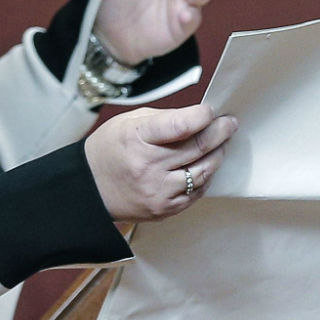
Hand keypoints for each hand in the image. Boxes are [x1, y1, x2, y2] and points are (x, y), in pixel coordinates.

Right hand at [84, 104, 236, 222]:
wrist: (89, 188)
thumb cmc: (110, 149)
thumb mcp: (128, 122)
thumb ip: (164, 119)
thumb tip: (199, 117)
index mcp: (137, 138)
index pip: (180, 126)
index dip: (203, 116)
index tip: (211, 111)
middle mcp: (149, 166)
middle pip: (198, 147)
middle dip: (220, 132)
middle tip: (230, 123)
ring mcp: (158, 191)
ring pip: (203, 171)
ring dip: (217, 154)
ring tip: (221, 143)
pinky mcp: (164, 209)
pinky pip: (197, 192)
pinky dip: (205, 176)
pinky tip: (206, 165)